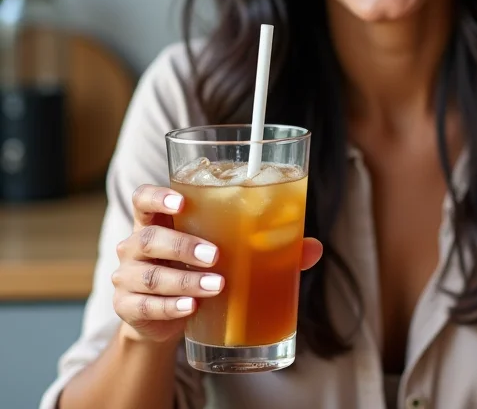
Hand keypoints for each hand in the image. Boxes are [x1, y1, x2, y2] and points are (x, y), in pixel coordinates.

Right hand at [111, 184, 322, 344]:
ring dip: (184, 280)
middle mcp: (137, 244)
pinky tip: (192, 309)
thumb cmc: (201, 267)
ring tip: (216, 286)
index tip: (183, 201)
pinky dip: (170, 308)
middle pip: (149, 237)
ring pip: (149, 275)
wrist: (165, 314)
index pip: (144, 197)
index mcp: (158, 218)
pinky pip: (145, 307)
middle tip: (217, 256)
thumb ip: (268, 243)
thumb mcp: (226, 249)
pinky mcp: (128, 309)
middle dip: (184, 246)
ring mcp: (128, 277)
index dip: (159, 197)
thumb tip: (314, 248)